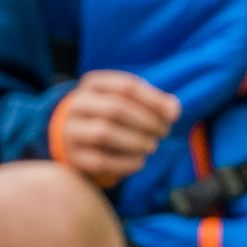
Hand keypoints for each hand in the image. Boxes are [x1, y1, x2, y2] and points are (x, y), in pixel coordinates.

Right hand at [50, 71, 180, 182]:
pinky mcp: (72, 156)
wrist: (73, 137)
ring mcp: (70, 130)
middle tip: (164, 132)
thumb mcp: (129, 102)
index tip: (175, 115)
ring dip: (136, 142)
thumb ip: (154, 103)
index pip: (127, 86)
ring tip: (151, 146)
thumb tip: (174, 110)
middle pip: (115, 108)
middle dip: (146, 121)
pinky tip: (140, 162)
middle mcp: (76, 104)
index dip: (154, 100)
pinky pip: (100, 160)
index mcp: (93, 84)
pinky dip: (126, 163)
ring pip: (105, 133)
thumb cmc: (111, 116)